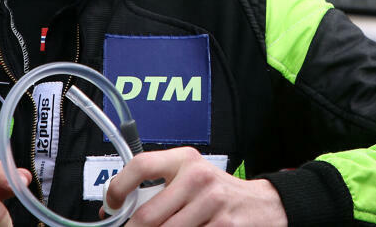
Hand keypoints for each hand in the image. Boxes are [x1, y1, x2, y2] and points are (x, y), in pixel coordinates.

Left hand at [104, 147, 286, 226]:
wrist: (262, 205)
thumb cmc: (219, 192)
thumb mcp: (192, 177)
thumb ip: (161, 186)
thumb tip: (120, 208)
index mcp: (186, 160)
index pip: (142, 165)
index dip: (118, 187)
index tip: (112, 204)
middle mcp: (198, 178)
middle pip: (148, 215)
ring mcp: (211, 204)